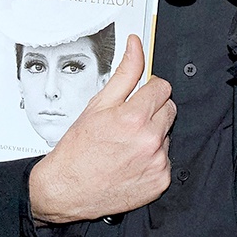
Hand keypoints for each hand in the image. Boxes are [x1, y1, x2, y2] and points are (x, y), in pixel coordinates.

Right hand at [28, 35, 174, 223]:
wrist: (66, 190)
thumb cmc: (77, 150)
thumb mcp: (97, 105)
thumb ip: (124, 73)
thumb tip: (137, 46)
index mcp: (134, 118)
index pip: (162, 87)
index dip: (148, 90)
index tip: (138, 97)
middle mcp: (150, 141)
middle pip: (170, 109)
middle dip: (152, 111)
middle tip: (128, 123)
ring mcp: (157, 163)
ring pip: (168, 134)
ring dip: (153, 135)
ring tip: (127, 144)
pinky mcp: (160, 181)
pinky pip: (166, 159)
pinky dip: (153, 159)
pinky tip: (132, 161)